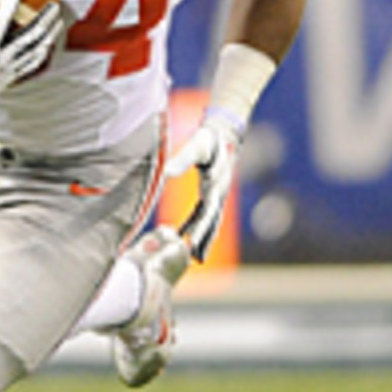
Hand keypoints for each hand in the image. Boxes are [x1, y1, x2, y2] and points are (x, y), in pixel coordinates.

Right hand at [0, 0, 61, 115]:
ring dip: (49, 33)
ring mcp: (10, 67)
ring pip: (36, 48)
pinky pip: (32, 64)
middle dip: (44, 18)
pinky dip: (42, 52)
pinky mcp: (12, 76)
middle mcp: (3, 56)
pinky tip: (49, 44)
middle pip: (31, 34)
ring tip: (58, 20)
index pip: (4, 18)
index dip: (12, 0)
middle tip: (54, 4)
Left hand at [165, 110, 245, 260]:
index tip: (193, 245)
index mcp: (216, 185)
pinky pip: (203, 213)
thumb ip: (182, 159)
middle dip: (205, 241)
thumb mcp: (197, 146)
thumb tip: (166, 173)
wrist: (224, 132)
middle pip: (212, 222)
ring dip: (203, 237)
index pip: (208, 213)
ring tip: (194, 256)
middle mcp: (219, 193)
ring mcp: (217, 194)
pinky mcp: (211, 192)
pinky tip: (186, 234)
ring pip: (209, 221)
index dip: (202, 230)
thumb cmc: (210, 138)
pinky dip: (196, 225)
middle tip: (195, 260)